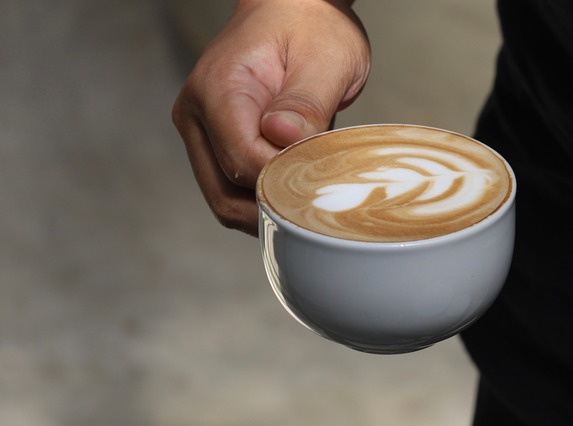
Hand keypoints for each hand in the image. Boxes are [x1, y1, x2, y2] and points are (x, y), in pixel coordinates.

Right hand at [172, 0, 369, 235]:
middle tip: (317, 209)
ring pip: (226, 200)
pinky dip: (263, 200)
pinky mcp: (214, 143)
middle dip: (272, 210)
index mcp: (218, 91)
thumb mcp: (326, 57)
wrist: (295, 10)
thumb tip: (282, 137)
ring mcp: (202, 133)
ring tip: (308, 199)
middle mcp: (197, 116)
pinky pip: (233, 189)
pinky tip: (295, 192)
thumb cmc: (311, 26)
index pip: (242, 162)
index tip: (320, 184)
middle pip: (225, 194)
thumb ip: (305, 102)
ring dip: (267, 210)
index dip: (283, 183)